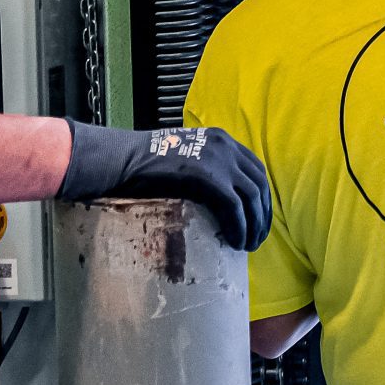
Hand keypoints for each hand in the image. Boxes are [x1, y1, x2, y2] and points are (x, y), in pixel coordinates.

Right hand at [57, 123, 273, 249]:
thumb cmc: (145, 163)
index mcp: (221, 139)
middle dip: (262, 214)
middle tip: (257, 238)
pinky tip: (235, 241)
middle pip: (259, 183)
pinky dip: (239, 226)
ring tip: (247, 245)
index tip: (259, 217)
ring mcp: (218, 160)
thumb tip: (220, 198)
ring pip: (251, 197)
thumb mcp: (185, 158)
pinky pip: (234, 207)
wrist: (123, 159)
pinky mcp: (208, 177)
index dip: (262, 196)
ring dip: (254, 225)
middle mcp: (225, 145)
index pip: (255, 168)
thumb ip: (206, 169)